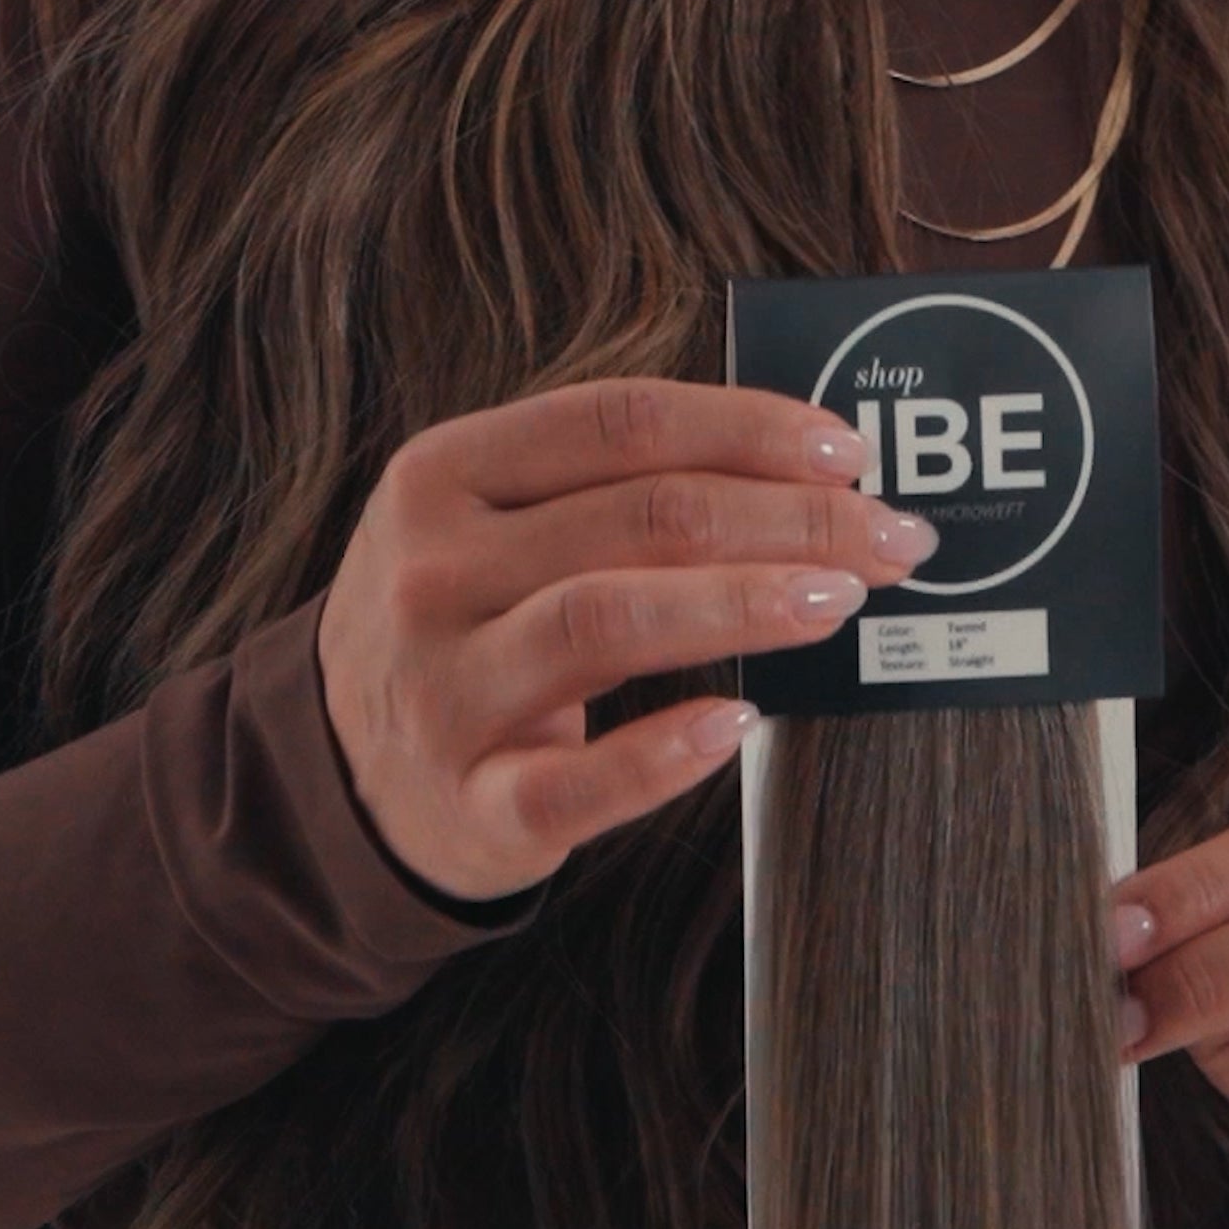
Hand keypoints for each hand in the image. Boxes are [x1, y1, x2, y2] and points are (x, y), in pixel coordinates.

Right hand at [317, 377, 938, 903]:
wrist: (338, 782)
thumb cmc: (458, 636)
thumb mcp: (490, 533)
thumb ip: (607, 493)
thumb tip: (801, 474)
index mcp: (444, 477)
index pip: (619, 424)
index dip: (749, 429)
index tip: (849, 453)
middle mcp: (433, 573)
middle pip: (639, 518)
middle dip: (789, 521)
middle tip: (890, 539)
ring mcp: (446, 691)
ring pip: (606, 621)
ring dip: (741, 604)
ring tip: (839, 602)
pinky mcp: (473, 805)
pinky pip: (577, 781)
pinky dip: (662, 754)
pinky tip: (739, 724)